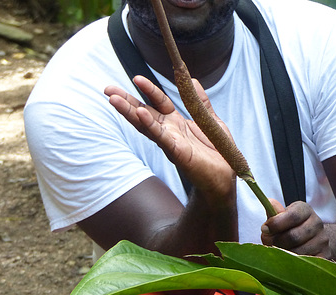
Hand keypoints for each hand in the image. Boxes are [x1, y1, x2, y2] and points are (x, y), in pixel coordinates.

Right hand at [104, 75, 234, 196]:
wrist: (227, 176)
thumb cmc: (219, 152)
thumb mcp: (211, 120)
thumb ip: (201, 102)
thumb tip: (192, 80)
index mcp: (177, 123)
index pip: (158, 102)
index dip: (148, 90)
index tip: (135, 78)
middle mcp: (170, 132)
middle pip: (143, 113)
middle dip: (126, 102)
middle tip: (107, 90)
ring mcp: (171, 142)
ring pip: (146, 125)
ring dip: (130, 112)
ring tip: (114, 100)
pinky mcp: (178, 153)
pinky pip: (162, 137)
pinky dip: (151, 126)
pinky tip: (141, 114)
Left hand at [261, 200, 331, 257]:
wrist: (313, 238)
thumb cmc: (292, 226)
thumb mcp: (283, 216)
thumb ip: (274, 213)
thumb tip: (269, 203)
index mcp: (305, 210)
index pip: (293, 216)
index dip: (276, 224)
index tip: (264, 229)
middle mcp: (317, 223)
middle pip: (294, 236)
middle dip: (277, 242)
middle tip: (268, 243)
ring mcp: (323, 240)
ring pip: (299, 252)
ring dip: (284, 254)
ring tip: (278, 252)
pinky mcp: (325, 255)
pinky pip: (307, 262)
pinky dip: (295, 263)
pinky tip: (289, 260)